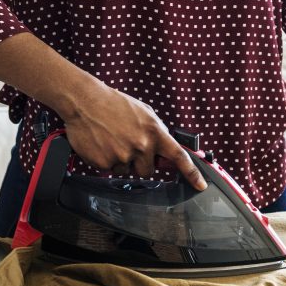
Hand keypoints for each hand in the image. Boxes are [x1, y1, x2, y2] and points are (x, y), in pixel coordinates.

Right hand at [54, 82, 206, 189]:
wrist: (85, 101)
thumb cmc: (112, 104)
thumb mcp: (143, 112)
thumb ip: (156, 131)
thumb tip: (165, 150)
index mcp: (154, 131)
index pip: (179, 156)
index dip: (191, 173)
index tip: (200, 185)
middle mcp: (141, 146)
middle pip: (148, 171)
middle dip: (140, 162)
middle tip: (127, 146)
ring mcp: (123, 156)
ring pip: (126, 171)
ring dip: (121, 161)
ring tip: (111, 140)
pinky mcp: (105, 163)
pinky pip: (109, 169)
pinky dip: (105, 160)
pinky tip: (101, 144)